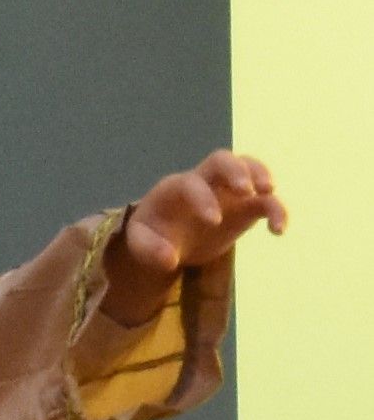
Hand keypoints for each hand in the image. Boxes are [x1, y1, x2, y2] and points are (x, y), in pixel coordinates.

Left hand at [107, 152, 286, 321]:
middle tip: (247, 190)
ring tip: (268, 193)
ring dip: (261, 176)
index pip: (190, 183)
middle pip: (221, 160)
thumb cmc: (153, 235)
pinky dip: (276, 210)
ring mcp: (227, 191)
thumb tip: (169, 259)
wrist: (169, 239)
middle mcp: (204, 182)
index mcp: (175, 188)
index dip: (203, 198)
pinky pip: (265, 200)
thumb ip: (149, 249)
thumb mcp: (141, 244)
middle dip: (236, 170)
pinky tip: (278, 230)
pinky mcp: (245, 207)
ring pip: (248, 168)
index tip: (212, 221)